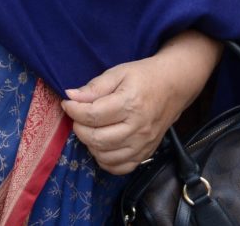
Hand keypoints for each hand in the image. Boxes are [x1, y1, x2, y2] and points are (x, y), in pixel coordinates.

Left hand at [61, 33, 221, 174]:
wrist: (173, 86)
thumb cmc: (143, 76)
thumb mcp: (118, 72)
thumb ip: (94, 87)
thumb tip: (70, 96)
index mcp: (130, 104)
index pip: (93, 115)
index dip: (74, 110)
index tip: (67, 103)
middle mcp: (137, 128)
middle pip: (97, 138)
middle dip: (78, 128)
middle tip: (76, 116)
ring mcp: (143, 144)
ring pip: (105, 156)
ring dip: (89, 144)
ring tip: (88, 128)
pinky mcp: (145, 154)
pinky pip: (120, 168)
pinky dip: (104, 160)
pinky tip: (101, 145)